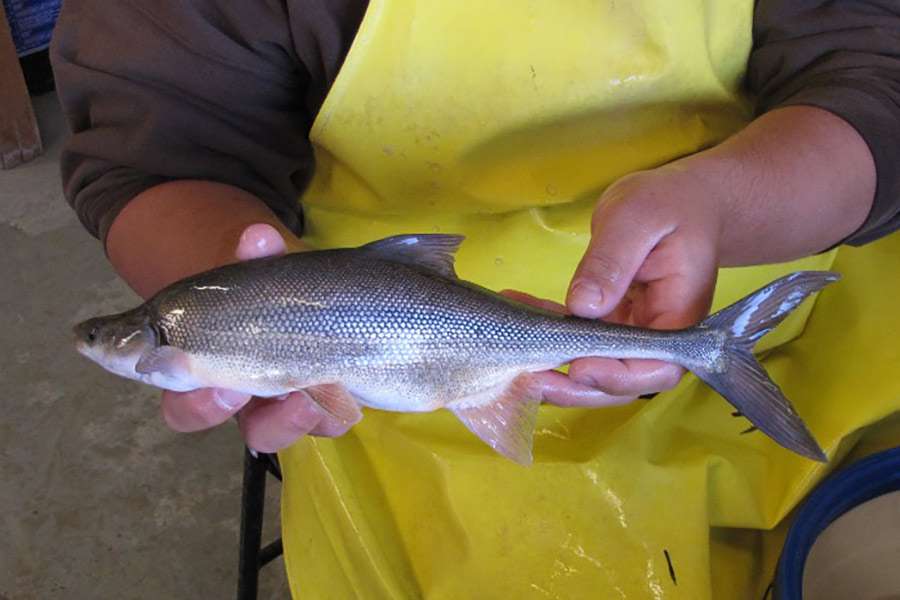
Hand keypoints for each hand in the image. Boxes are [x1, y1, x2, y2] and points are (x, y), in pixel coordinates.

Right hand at [160, 224, 358, 451]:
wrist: (336, 301)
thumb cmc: (284, 289)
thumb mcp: (269, 266)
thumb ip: (260, 253)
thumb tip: (258, 237)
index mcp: (199, 346)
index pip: (159, 368)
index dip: (157, 369)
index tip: (170, 359)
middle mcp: (229, 383)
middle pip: (197, 413)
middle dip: (206, 405)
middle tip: (229, 390)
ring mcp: (276, 401)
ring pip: (264, 431)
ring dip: (279, 420)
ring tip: (303, 399)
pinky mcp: (325, 406)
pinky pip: (323, 424)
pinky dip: (332, 412)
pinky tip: (345, 392)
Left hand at [512, 164, 723, 406]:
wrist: (680, 200)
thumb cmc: (667, 203)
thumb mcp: (636, 219)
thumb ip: (611, 262)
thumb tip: (583, 306)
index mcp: (680, 314)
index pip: (657, 367)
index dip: (616, 376)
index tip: (578, 367)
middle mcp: (659, 332)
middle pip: (623, 381)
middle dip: (576, 388)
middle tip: (531, 378)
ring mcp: (634, 330)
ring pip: (598, 368)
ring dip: (556, 369)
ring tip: (514, 354)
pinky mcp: (612, 321)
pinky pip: (580, 339)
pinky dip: (549, 332)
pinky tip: (517, 308)